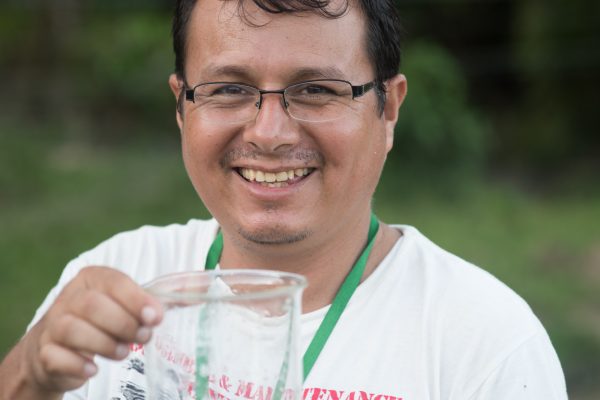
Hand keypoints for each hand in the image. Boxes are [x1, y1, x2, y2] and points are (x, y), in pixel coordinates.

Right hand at [0, 266, 162, 398]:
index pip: (115, 282)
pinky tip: (94, 369)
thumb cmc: (103, 321)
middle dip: (123, 323)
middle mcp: (70, 297)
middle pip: (93, 305)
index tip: (156, 317)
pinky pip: (57, 356)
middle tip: (143, 337)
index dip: (136, 300)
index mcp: (93, 278)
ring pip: (73, 329)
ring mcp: (53, 324)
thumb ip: (163, 298)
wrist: (59, 347)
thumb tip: (204, 287)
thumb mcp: (129, 305)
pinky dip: (78, 364)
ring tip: (123, 352)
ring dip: (104, 343)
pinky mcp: (44, 351)